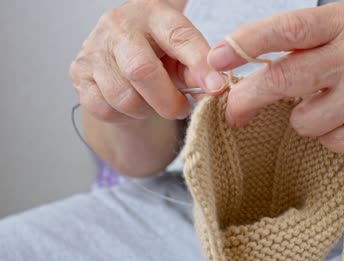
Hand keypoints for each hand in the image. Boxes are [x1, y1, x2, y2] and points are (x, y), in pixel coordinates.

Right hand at [70, 0, 225, 123]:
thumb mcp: (181, 53)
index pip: (178, 36)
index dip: (199, 64)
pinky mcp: (79, 75)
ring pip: (124, 98)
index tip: (216, 88)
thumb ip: (197, 67)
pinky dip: (125, 116)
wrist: (119, 54)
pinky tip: (133, 104)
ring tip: (155, 102)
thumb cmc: (157, 52)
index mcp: (152, 13)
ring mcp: (93, 50)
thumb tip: (213, 87)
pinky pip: (105, 109)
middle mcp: (117, 26)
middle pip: (141, 70)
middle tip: (181, 109)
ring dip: (147, 110)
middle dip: (168, 101)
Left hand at [207, 2, 343, 154]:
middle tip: (233, 111)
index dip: (246, 43)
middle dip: (248, 98)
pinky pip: (326, 140)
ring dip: (305, 119)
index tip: (216, 57)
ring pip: (302, 119)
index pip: (287, 28)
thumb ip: (304, 45)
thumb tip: (244, 67)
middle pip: (283, 78)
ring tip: (335, 105)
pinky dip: (329, 135)